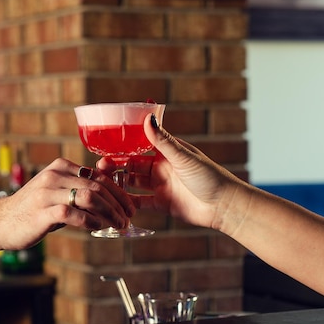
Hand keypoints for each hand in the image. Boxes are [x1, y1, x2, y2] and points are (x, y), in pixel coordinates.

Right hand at [0, 158, 134, 248]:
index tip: (129, 207)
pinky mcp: (42, 212)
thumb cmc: (33, 208)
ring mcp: (47, 193)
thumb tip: (110, 173)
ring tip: (117, 225)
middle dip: (118, 204)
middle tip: (127, 219)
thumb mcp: (58, 190)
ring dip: (109, 213)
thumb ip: (82, 183)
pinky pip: (73, 214)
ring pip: (89, 197)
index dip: (118, 192)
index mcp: (60, 166)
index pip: (98, 175)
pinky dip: (90, 221)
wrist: (1, 221)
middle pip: (97, 186)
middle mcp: (54, 176)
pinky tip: (96, 227)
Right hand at [96, 114, 242, 229]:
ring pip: (133, 183)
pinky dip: (129, 202)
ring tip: (103, 183)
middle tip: (100, 167)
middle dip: (117, 165)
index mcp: (167, 153)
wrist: (223, 206)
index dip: (123, 145)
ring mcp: (161, 186)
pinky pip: (140, 202)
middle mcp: (162, 168)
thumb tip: (148, 117)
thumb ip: (163, 140)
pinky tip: (115, 202)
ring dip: (119, 182)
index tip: (106, 145)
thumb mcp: (183, 157)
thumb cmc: (209, 176)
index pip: (140, 145)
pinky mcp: (162, 203)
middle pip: (133, 164)